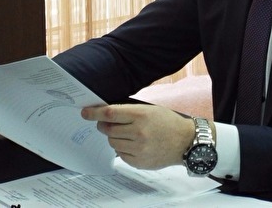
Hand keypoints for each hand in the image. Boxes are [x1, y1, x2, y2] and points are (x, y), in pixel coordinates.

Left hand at [81, 104, 195, 169]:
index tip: (85, 113)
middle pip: (108, 129)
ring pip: (112, 142)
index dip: (94, 113)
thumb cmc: (168, 122)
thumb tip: (107, 113)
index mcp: (141, 115)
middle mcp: (138, 132)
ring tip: (127, 134)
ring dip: (114, 137)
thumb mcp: (150, 109)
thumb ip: (129, 111)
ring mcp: (138, 149)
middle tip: (107, 124)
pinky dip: (122, 148)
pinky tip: (134, 144)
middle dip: (104, 126)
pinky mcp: (139, 162)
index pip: (110, 114)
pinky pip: (120, 154)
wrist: (185, 141)